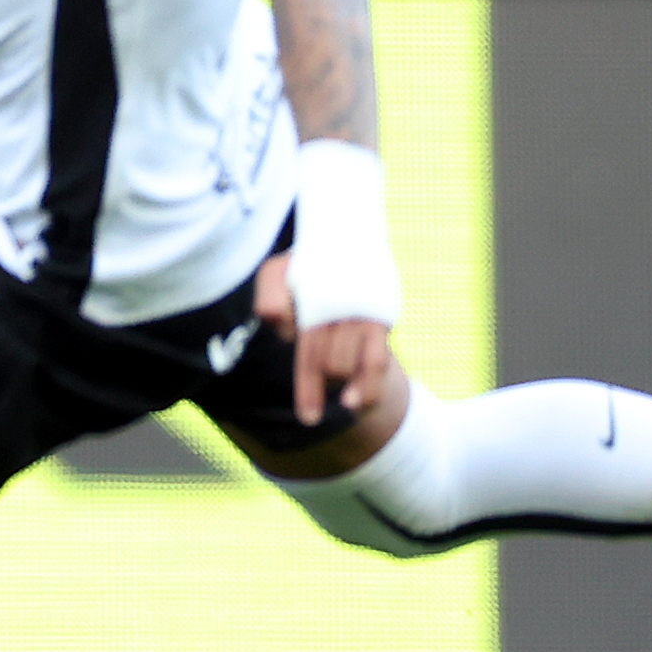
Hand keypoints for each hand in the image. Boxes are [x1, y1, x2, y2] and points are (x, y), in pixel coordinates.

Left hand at [253, 253, 393, 429]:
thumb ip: (269, 299)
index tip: (308, 419)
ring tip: (344, 403)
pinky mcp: (382, 317)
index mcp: (314, 301)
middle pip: (333, 364)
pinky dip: (370, 383)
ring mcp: (365, 314)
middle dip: (322, 382)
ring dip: (348, 386)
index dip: (309, 390)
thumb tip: (285, 329)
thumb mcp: (275, 272)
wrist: (345, 232)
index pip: (311, 355)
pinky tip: (358, 402)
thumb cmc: (304, 264)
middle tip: (313, 395)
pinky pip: (379, 358)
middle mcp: (342, 309)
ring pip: (359, 365)